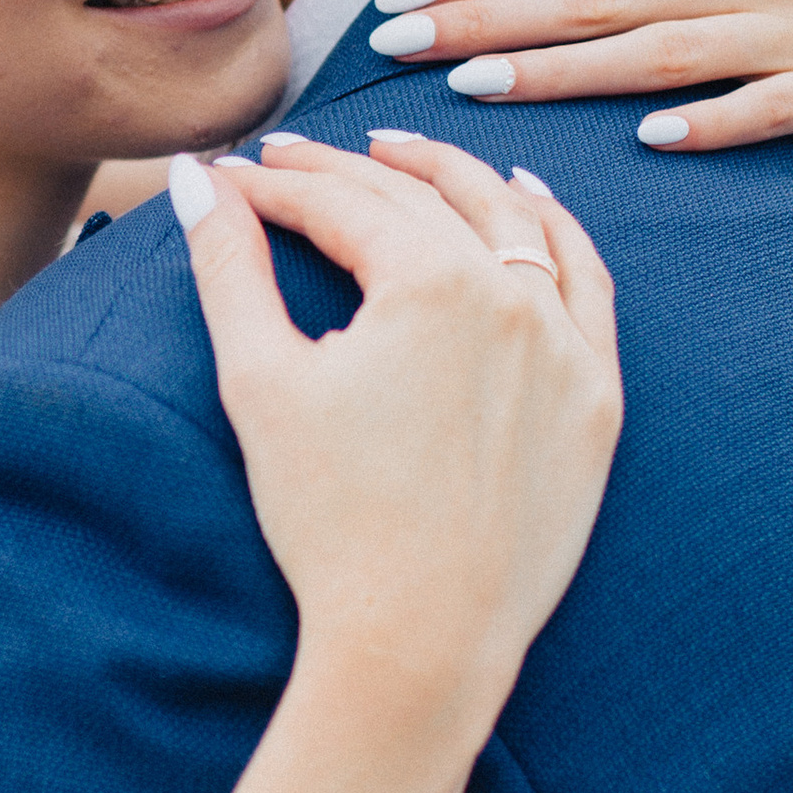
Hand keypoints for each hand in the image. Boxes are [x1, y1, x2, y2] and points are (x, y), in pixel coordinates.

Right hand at [172, 133, 619, 759]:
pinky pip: (586, 282)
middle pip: (423, 201)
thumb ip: (229, 266)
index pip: (344, 205)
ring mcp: (566, 346)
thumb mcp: (260, 381)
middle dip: (348, 170)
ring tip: (399, 152)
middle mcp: (511, 297)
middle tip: (291, 160)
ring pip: (512, 222)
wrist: (420, 641)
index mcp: (429, 285)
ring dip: (453, 176)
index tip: (233, 181)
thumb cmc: (329, 520)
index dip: (276, 188)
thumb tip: (195, 177)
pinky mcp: (597, 396)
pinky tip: (526, 199)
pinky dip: (554, 229)